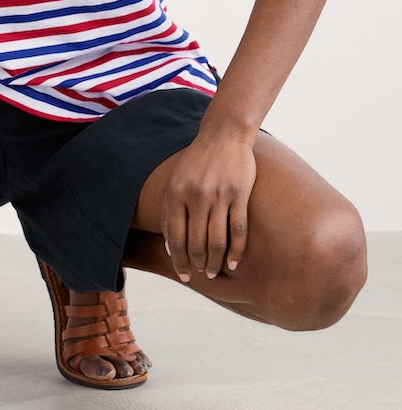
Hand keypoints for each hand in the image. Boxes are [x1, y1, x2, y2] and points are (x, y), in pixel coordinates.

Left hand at [161, 134, 256, 280]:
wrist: (223, 135)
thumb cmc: (196, 161)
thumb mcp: (175, 181)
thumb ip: (170, 212)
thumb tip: (169, 248)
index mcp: (176, 193)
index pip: (175, 237)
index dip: (178, 260)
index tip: (183, 275)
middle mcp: (195, 195)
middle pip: (196, 243)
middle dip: (197, 264)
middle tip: (201, 274)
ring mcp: (219, 195)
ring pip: (217, 240)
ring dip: (215, 262)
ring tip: (213, 272)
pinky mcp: (239, 194)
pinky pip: (238, 230)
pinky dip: (236, 251)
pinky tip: (233, 263)